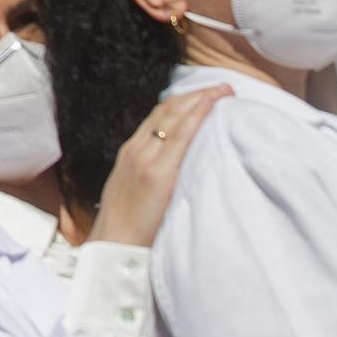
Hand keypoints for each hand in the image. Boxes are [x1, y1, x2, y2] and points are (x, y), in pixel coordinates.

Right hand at [88, 85, 231, 246]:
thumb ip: (151, 176)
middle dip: (196, 95)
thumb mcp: (134, 193)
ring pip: (173, 116)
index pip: (158, 116)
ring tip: (224, 92)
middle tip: (222, 87)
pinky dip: (196, 116)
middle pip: (167, 110)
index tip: (205, 94)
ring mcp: (145, 159)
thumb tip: (176, 171)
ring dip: (201, 99)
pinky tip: (211, 106)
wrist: (112, 249)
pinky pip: (179, 136)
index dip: (183, 102)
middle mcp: (136, 149)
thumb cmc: (126, 229)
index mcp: (131, 153)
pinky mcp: (157, 173)